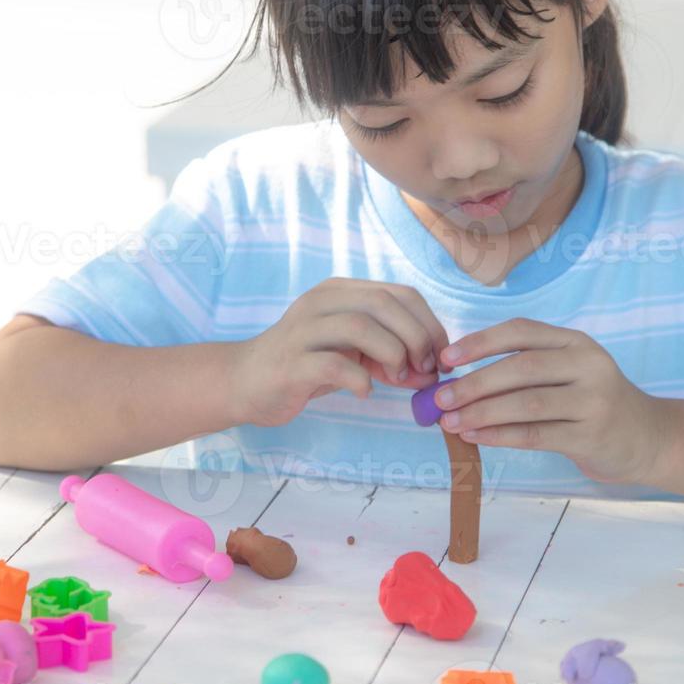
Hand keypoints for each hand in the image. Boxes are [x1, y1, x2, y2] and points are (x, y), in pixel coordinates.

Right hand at [230, 277, 449, 426]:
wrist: (244, 382)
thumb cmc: (304, 366)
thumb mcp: (353, 356)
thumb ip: (391, 359)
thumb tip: (433, 374)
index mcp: (340, 292)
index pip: (400, 293)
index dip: (429, 323)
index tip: (440, 357)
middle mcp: (321, 302)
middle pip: (384, 303)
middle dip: (416, 337)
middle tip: (424, 369)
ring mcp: (303, 329)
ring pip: (360, 326)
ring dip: (392, 354)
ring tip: (398, 379)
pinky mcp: (290, 362)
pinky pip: (334, 364)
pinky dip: (360, 379)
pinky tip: (364, 392)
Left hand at [433, 317, 667, 484]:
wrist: (647, 438)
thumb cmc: (591, 402)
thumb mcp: (567, 372)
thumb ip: (523, 369)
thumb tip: (456, 378)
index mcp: (575, 342)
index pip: (521, 331)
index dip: (480, 342)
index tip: (446, 358)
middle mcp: (588, 365)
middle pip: (521, 368)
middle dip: (475, 383)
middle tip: (441, 398)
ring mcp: (593, 400)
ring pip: (526, 403)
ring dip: (482, 412)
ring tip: (450, 421)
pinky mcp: (591, 435)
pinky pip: (536, 434)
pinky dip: (500, 435)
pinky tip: (475, 436)